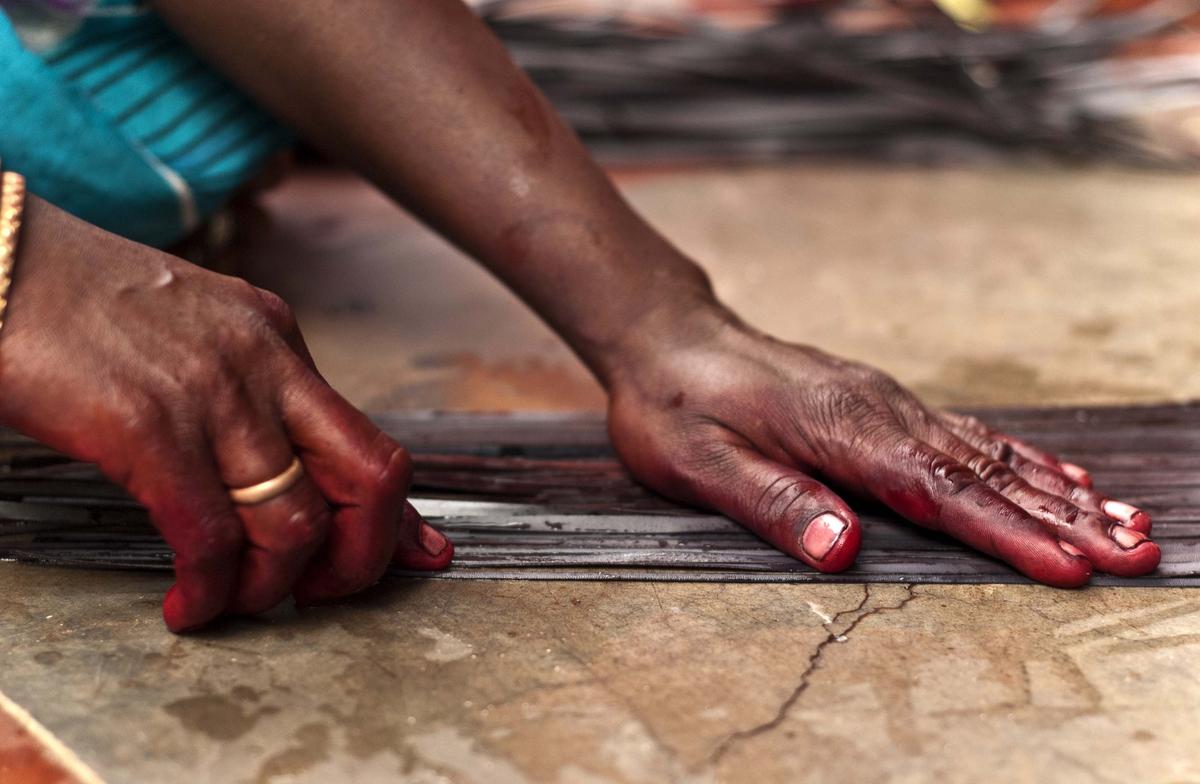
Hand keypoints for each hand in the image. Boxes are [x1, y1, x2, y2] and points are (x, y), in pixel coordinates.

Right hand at [0, 199, 452, 630]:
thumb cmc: (73, 302)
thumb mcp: (190, 335)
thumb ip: (245, 394)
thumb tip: (279, 464)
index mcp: (276, 340)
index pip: (370, 440)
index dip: (399, 516)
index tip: (418, 558)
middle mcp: (264, 364)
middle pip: (371, 479)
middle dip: (363, 556)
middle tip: (317, 593)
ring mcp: (212, 394)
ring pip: (295, 523)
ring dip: (271, 588)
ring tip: (228, 601)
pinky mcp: (147, 427)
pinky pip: (210, 536)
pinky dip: (208, 588)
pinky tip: (185, 604)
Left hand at [607, 309, 1157, 585]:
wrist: (668, 337)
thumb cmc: (674, 405)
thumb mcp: (699, 463)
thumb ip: (775, 502)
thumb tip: (844, 550)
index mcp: (838, 427)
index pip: (937, 491)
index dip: (1005, 533)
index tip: (1068, 567)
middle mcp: (877, 409)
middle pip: (983, 471)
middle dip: (1062, 518)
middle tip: (1136, 554)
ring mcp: (885, 402)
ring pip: (987, 452)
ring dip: (1058, 491)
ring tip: (1125, 523)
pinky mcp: (880, 403)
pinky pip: (966, 434)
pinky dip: (1020, 459)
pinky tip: (1058, 476)